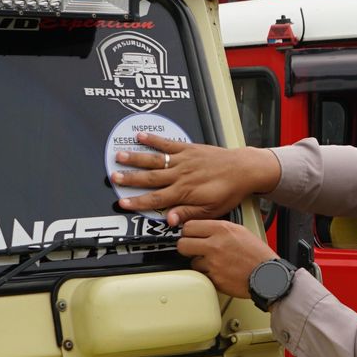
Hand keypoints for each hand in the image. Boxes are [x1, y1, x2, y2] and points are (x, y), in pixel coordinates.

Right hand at [110, 132, 280, 225]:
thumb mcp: (211, 210)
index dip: (138, 202)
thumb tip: (170, 220)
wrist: (243, 170)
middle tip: (113, 178)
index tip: (123, 203)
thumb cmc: (229, 190)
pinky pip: (168, 144)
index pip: (156, 199)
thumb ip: (188, 214)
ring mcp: (183, 160)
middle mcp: (181, 175)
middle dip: (130, 178)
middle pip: (150, 178)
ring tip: (119, 156)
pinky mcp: (188, 149)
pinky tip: (141, 136)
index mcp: (184, 192)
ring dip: (136, 158)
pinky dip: (154, 139)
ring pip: (155, 159)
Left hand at [177, 219, 276, 297]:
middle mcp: (215, 244)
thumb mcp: (241, 231)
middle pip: (182, 244)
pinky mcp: (214, 278)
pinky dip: (208, 275)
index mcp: (222, 229)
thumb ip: (220, 229)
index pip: (189, 226)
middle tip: (193, 250)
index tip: (189, 236)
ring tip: (214, 263)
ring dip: (199, 264)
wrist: (268, 276)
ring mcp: (213, 263)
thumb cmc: (258, 255)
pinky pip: (202, 276)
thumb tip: (203, 229)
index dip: (187, 232)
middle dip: (186, 248)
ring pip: (192, 262)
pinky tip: (220, 272)